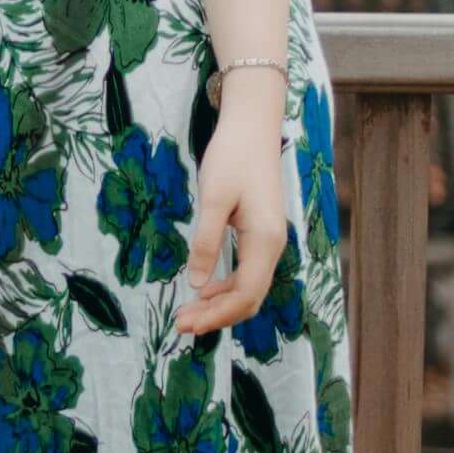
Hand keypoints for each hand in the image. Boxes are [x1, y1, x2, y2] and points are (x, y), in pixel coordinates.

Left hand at [179, 83, 299, 337]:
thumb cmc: (232, 156)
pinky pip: (248, 273)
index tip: (185, 324)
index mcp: (264, 241)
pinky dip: (226, 287)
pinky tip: (205, 289)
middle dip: (217, 316)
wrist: (252, 127)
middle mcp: (273, 246)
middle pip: (249, 298)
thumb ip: (205, 241)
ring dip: (220, 304)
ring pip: (249, 288)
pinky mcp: (262, 234)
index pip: (245, 294)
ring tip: (188, 313)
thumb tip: (196, 284)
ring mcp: (269, 241)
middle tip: (181, 325)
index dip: (216, 315)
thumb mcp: (214, 197)